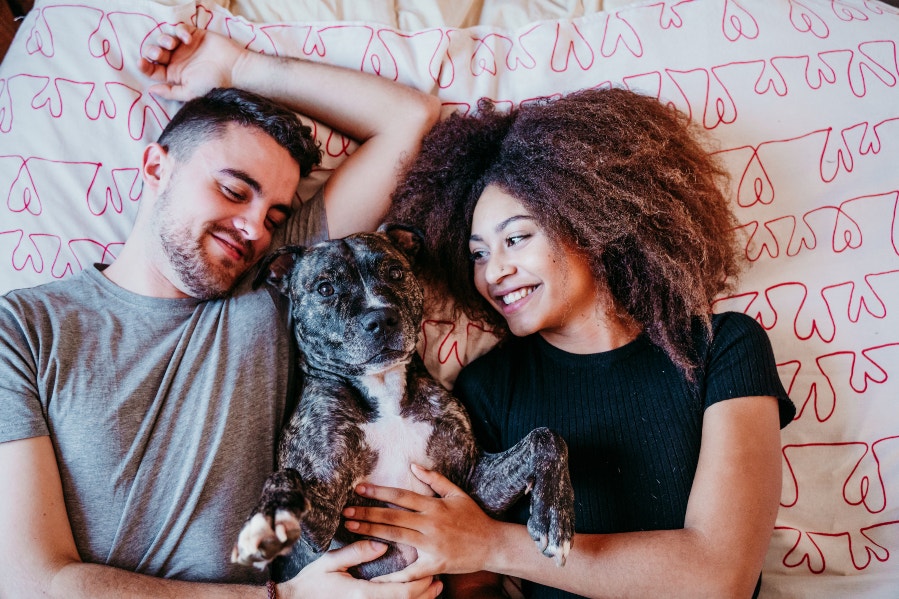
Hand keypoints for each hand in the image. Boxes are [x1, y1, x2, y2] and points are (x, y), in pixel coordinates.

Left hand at [138, 25, 245, 100]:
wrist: (233, 68)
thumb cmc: (213, 83)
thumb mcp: (189, 92)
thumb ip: (170, 92)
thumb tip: (151, 90)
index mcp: (174, 75)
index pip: (153, 70)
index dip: (144, 66)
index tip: (141, 63)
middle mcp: (178, 61)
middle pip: (155, 53)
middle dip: (152, 51)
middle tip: (159, 54)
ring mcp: (185, 47)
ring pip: (164, 39)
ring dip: (163, 40)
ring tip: (172, 44)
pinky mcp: (194, 35)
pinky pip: (179, 29)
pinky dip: (180, 31)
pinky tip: (187, 39)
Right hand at [284, 539, 442, 598]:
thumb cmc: (312, 582)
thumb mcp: (330, 563)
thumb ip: (356, 553)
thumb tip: (381, 544)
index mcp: (362, 594)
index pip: (401, 593)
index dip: (420, 584)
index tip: (432, 572)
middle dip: (426, 594)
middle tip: (439, 579)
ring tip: (433, 587)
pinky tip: (413, 596)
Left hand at [343, 464, 499, 581]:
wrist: (493, 545)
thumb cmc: (474, 517)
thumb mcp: (457, 493)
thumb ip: (435, 479)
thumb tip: (413, 466)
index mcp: (434, 506)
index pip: (401, 496)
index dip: (379, 491)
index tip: (359, 488)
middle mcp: (430, 524)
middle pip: (392, 516)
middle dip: (367, 513)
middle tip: (345, 510)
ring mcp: (432, 545)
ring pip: (396, 536)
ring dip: (371, 531)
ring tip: (352, 527)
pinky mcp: (435, 564)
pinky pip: (410, 571)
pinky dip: (393, 575)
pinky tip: (375, 576)